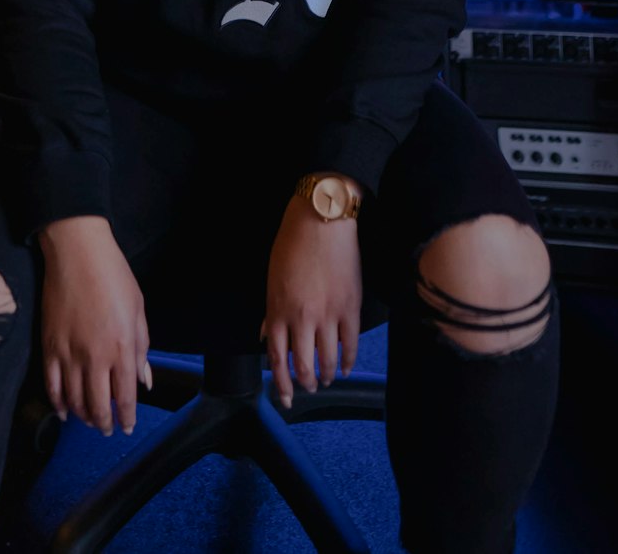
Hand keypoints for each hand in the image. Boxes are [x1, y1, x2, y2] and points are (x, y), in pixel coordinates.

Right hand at [38, 215, 151, 436]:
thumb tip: (144, 379)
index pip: (124, 395)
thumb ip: (141, 348)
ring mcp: (69, 353)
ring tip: (89, 421)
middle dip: (103, 422)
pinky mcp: (48, 346)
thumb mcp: (138, 309)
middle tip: (106, 429)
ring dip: (83, 416)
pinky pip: (51, 384)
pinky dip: (57, 402)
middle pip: (97, 404)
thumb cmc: (113, 276)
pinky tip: (63, 410)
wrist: (77, 253)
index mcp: (122, 347)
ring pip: (74, 399)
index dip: (126, 416)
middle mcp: (95, 356)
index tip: (127, 426)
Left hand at [261, 195, 361, 409]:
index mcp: (278, 311)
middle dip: (304, 383)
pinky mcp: (350, 308)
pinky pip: (350, 344)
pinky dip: (349, 361)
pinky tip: (346, 367)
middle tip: (307, 388)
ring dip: (327, 375)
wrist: (322, 220)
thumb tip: (267, 337)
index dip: (280, 384)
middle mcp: (302, 318)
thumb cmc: (292, 243)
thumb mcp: (272, 278)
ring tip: (326, 379)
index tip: (283, 397)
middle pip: (303, 366)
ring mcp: (328, 315)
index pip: (277, 360)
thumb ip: (271, 312)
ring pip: (328, 360)